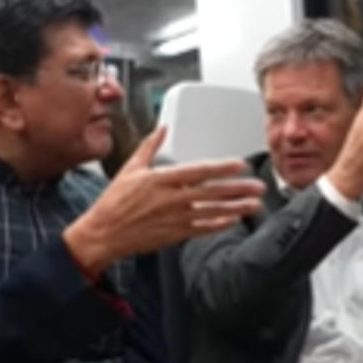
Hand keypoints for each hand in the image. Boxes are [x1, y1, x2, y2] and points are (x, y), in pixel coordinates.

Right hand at [64, 127, 264, 274]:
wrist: (104, 232)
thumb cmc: (115, 201)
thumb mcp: (130, 168)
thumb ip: (150, 146)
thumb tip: (162, 128)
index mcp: (161, 179)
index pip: (198, 171)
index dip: (222, 168)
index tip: (240, 164)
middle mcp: (171, 199)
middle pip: (212, 192)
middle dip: (238, 189)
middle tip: (258, 186)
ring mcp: (175, 218)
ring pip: (212, 212)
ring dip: (235, 208)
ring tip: (254, 204)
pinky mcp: (175, 234)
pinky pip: (202, 229)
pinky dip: (219, 224)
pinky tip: (233, 220)